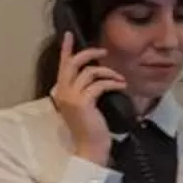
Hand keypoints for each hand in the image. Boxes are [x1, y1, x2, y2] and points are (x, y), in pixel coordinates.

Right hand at [49, 45, 127, 164]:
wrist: (90, 148)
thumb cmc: (90, 128)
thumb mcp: (84, 105)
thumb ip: (84, 90)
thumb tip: (95, 74)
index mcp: (61, 92)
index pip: (62, 66)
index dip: (65, 49)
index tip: (68, 35)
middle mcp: (63, 92)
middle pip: (74, 63)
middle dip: (90, 54)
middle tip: (104, 52)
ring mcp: (72, 97)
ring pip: (89, 72)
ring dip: (108, 72)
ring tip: (120, 78)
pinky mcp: (83, 102)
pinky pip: (99, 84)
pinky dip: (112, 83)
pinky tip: (122, 85)